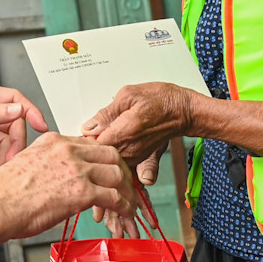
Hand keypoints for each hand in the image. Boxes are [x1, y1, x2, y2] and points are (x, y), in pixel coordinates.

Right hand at [0, 133, 137, 240]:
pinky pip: (114, 196)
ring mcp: (77, 169)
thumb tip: (58, 176)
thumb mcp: (25, 163)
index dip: (103, 159)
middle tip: (123, 185)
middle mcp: (68, 150)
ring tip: (127, 202)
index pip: (90, 144)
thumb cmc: (3, 193)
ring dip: (126, 190)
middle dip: (120, 170)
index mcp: (53, 141)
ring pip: (117, 173)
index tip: (107, 170)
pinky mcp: (82, 191)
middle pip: (110, 153)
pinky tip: (124, 212)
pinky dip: (124, 205)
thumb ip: (47, 164)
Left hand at [82, 82, 196, 167]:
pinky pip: (121, 166)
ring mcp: (135, 157)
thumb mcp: (129, 94)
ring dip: (101, 156)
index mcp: (124, 131)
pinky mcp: (140, 160)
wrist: (183, 111)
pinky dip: (114, 162)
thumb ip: (106, 113)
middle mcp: (129, 149)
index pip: (92, 145)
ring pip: (109, 164)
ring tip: (100, 142)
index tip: (78, 135)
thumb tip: (88, 127)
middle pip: (99, 157)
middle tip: (84, 140)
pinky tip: (110, 153)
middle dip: (89, 150)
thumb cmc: (160, 99)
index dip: (82, 141)